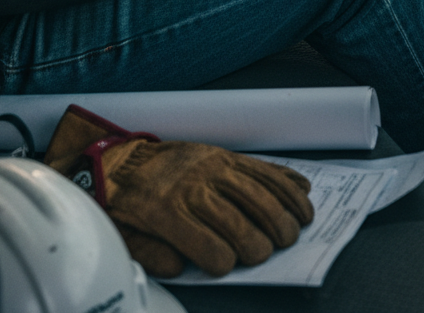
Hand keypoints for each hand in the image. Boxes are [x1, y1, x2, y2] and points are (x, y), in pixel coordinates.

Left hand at [44, 105, 312, 276]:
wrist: (123, 160)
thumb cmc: (127, 202)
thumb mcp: (124, 237)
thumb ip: (150, 256)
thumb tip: (178, 266)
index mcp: (168, 211)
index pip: (212, 249)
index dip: (226, 264)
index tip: (228, 267)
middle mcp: (195, 186)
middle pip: (242, 224)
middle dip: (261, 246)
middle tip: (265, 254)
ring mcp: (213, 166)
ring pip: (259, 193)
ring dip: (283, 216)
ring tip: (293, 232)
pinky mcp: (224, 155)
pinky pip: (261, 169)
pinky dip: (285, 184)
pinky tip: (300, 198)